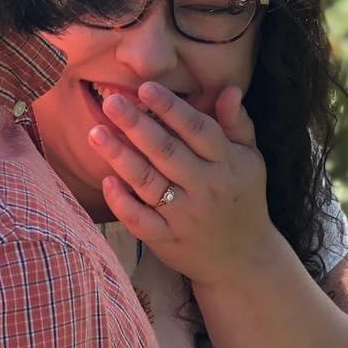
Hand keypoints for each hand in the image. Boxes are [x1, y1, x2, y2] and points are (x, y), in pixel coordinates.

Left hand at [88, 82, 279, 289]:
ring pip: (148, 182)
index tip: (145, 87)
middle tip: (111, 101)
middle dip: (137, 124)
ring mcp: (184, 216)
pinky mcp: (166, 240)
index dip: (171, 108)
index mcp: (227, 163)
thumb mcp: (250, 158)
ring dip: (120, 156)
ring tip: (96, 132)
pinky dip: (122, 202)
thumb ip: (237, 123)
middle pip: (166, 152)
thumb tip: (229, 89)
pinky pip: (140, 221)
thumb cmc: (244, 197)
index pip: (197, 129)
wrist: (243, 259)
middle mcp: (205, 187)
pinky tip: (106, 180)